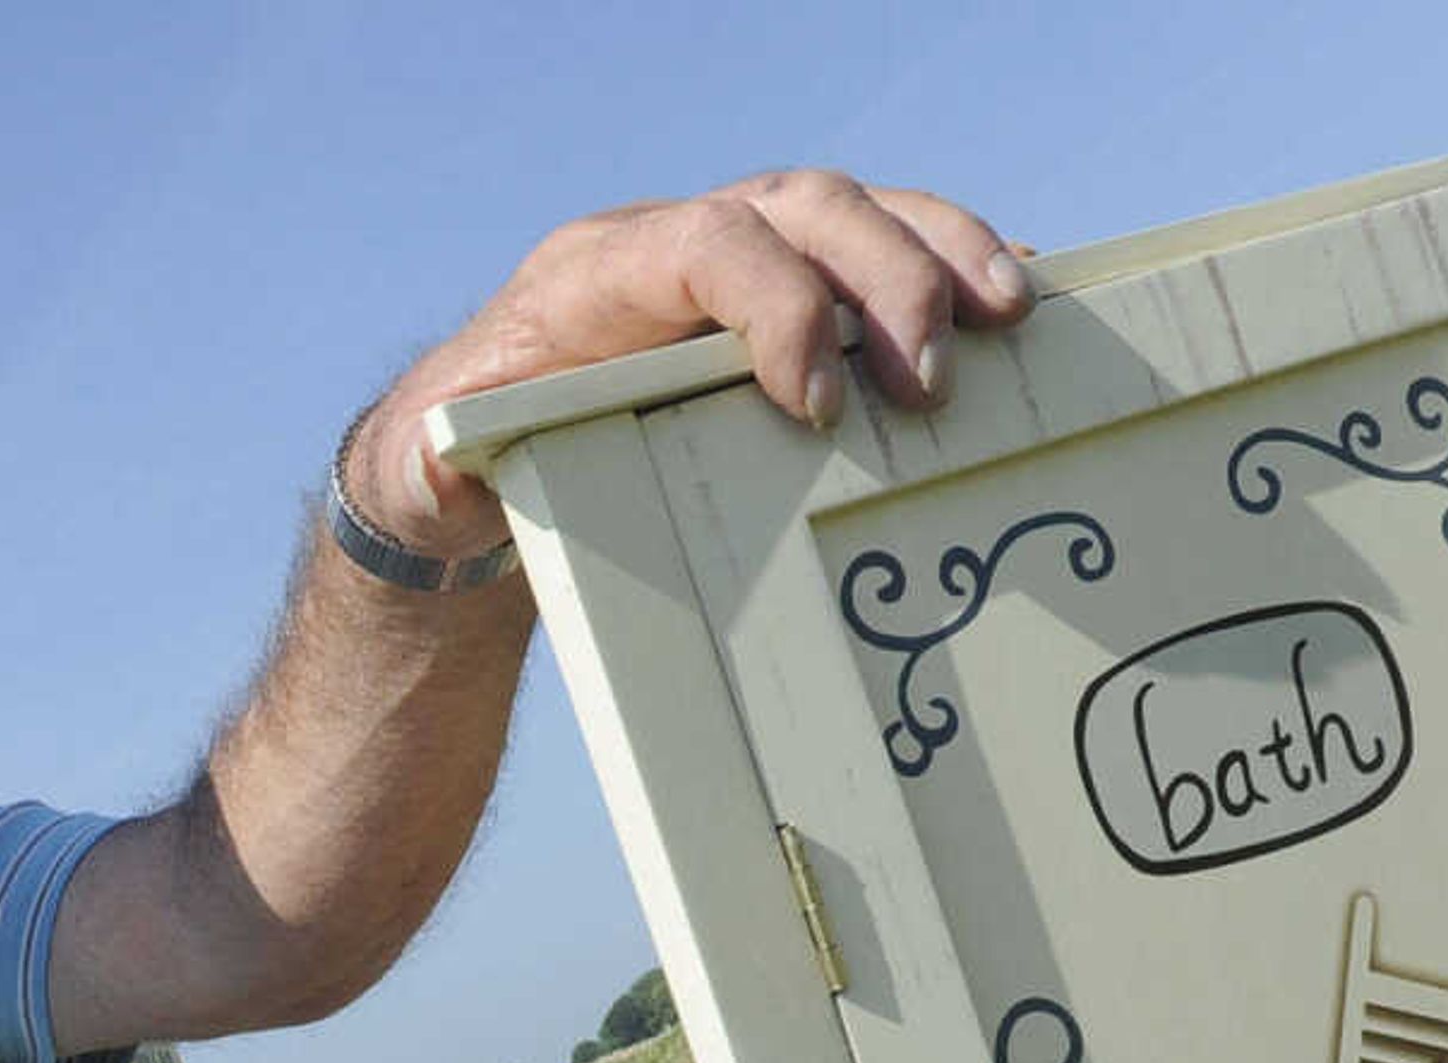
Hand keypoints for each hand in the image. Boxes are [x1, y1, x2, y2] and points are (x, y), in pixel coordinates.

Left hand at [350, 170, 1037, 551]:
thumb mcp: (438, 471)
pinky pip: (877, 252)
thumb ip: (449, 461)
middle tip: (932, 383)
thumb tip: (457, 460)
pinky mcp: (785, 289)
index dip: (775, 304)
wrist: (475, 443)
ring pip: (854, 212)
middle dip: (885, 280)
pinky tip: (1009, 301)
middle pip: (802, 207)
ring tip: (1010, 317)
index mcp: (596, 276)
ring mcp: (739, 254)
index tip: (818, 402)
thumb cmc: (466, 458)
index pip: (704, 242)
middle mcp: (677, 241)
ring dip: (941, 255)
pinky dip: (946, 268)